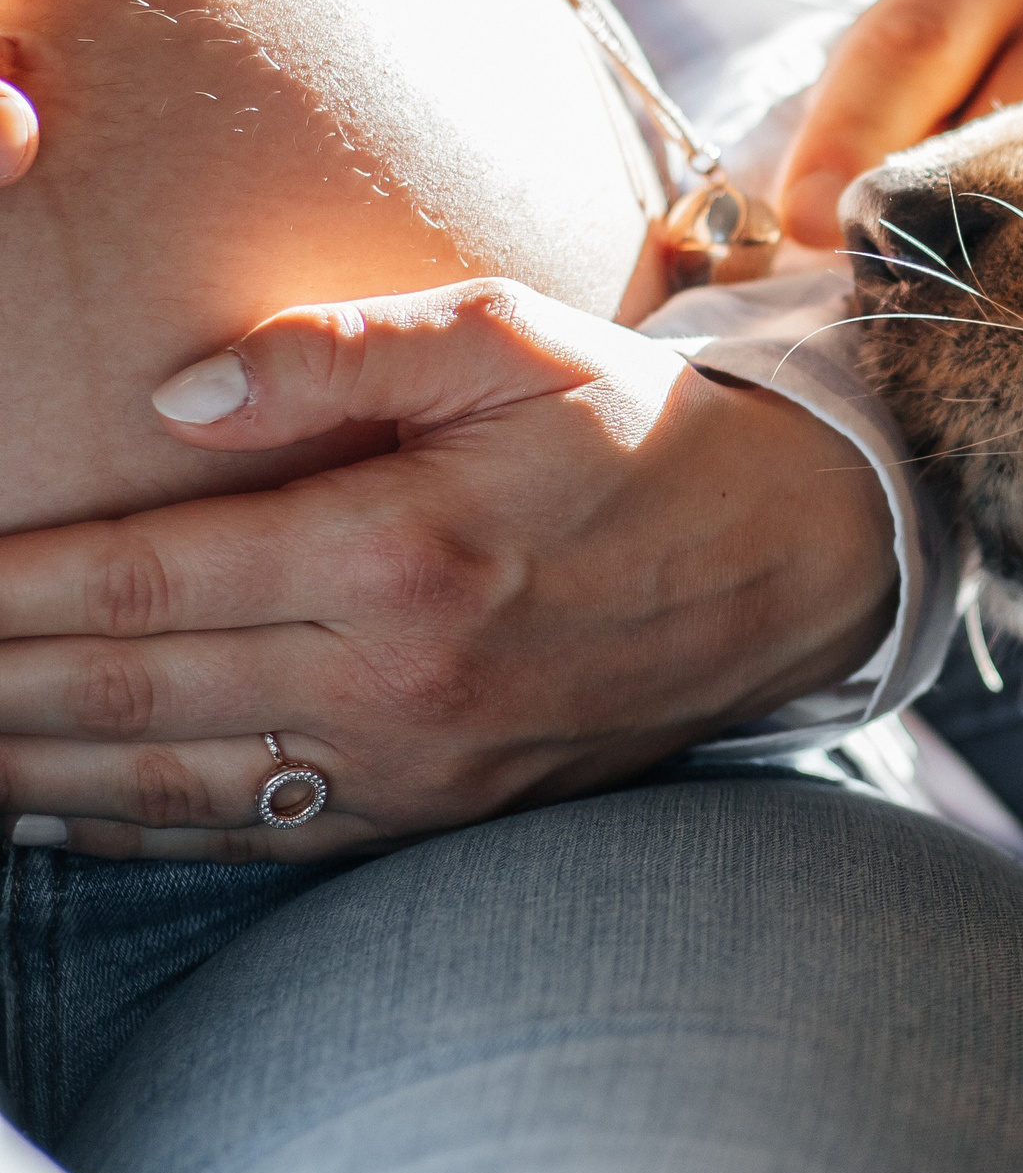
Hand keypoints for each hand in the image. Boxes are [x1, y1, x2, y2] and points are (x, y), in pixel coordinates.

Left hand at [0, 279, 894, 859]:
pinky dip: (136, 831)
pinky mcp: (447, 805)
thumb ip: (342, 354)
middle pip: (128, 689)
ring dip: (31, 762)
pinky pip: (261, 832)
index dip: (6, 585)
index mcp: (398, 548)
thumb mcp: (517, 340)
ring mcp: (419, 759)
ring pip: (171, 781)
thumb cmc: (646, 433)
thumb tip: (175, 398)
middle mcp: (395, 675)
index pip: (142, 576)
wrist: (794, 556)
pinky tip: (56, 807)